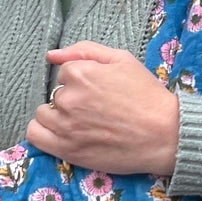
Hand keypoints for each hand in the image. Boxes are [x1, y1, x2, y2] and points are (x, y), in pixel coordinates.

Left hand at [28, 42, 180, 176]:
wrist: (165, 134)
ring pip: (43, 114)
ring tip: (81, 122)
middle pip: (55, 94)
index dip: (82, 80)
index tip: (99, 91)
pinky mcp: (67, 149)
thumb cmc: (147, 95)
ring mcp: (66, 126)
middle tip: (94, 108)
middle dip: (71, 98)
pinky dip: (43, 132)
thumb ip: (84, 51)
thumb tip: (52, 55)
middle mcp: (68, 99)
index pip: (65, 73)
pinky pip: (36, 136)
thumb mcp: (122, 60)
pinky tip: (61, 132)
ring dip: (57, 115)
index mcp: (80, 73)